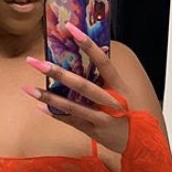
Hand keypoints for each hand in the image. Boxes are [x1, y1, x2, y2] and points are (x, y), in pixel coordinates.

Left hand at [24, 23, 130, 152]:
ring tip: (29, 89)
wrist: (142, 142)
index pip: (103, 62)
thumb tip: (89, 57)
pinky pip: (71, 121)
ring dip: (49, 97)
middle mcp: (111, 101)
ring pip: (72, 106)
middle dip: (59, 73)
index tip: (71, 29)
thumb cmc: (134, 114)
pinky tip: (40, 106)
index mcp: (120, 87)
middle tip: (38, 62)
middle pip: (83, 85)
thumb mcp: (126, 92)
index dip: (88, 45)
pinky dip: (55, 114)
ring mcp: (102, 117)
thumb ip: (108, 79)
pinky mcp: (94, 130)